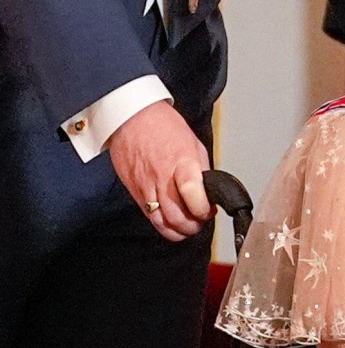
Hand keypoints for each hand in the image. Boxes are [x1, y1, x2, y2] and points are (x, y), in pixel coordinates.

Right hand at [109, 100, 212, 241]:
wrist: (131, 116)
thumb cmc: (162, 126)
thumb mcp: (193, 144)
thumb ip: (201, 171)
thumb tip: (209, 193)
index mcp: (182, 163)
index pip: (193, 197)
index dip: (203, 211)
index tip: (208, 210)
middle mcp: (162, 177)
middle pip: (177, 218)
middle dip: (193, 227)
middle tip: (199, 220)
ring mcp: (146, 186)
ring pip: (162, 224)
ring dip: (178, 231)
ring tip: (186, 224)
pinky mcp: (134, 191)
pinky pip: (149, 217)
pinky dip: (162, 224)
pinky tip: (170, 219)